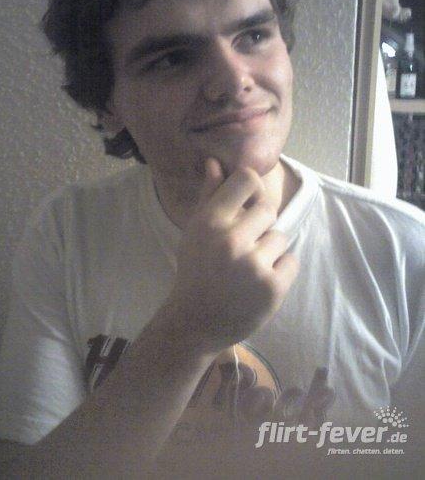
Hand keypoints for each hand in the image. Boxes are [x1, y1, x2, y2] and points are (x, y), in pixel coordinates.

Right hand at [167, 157, 297, 353]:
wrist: (195, 323)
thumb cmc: (195, 270)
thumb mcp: (195, 231)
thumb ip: (209, 195)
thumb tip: (215, 162)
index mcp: (210, 221)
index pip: (247, 179)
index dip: (252, 188)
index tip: (248, 201)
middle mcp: (232, 239)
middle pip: (268, 209)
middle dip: (259, 225)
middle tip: (244, 244)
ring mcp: (254, 264)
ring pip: (280, 237)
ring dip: (269, 250)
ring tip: (248, 268)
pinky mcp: (272, 287)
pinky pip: (291, 261)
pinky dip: (280, 271)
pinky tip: (259, 282)